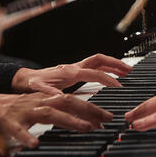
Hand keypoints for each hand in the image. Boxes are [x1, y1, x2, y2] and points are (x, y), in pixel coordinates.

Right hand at [0, 92, 112, 147]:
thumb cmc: (21, 110)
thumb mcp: (43, 109)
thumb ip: (65, 115)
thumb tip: (91, 124)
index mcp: (47, 99)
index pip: (73, 100)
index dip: (91, 107)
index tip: (108, 118)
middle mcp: (39, 102)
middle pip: (67, 102)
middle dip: (88, 109)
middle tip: (105, 121)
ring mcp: (25, 112)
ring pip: (48, 113)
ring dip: (68, 120)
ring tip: (85, 128)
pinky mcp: (8, 123)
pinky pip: (17, 131)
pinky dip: (25, 136)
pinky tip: (33, 144)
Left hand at [11, 53, 131, 94]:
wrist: (26, 80)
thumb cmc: (33, 85)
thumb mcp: (39, 90)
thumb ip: (49, 93)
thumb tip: (58, 97)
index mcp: (70, 72)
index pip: (94, 72)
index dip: (107, 78)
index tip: (119, 85)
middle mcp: (75, 67)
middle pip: (100, 59)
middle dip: (116, 64)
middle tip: (129, 70)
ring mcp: (76, 67)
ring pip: (99, 61)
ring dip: (113, 64)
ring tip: (126, 71)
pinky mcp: (75, 70)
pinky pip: (94, 66)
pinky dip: (105, 68)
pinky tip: (111, 74)